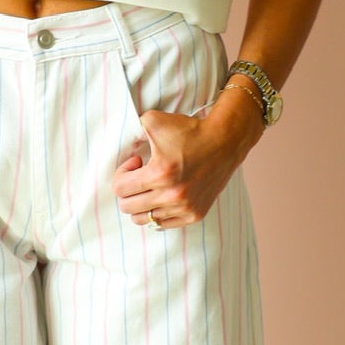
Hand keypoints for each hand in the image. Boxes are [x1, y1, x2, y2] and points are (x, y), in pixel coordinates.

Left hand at [110, 83, 264, 227]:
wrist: (224, 141)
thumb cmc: (188, 130)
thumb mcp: (153, 120)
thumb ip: (131, 131)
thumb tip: (122, 147)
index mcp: (159, 174)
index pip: (120, 189)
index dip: (122, 173)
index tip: (136, 161)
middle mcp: (172, 196)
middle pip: (128, 207)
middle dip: (128, 190)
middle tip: (140, 175)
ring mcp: (184, 208)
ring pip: (144, 220)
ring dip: (141, 204)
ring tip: (150, 187)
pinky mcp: (195, 214)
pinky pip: (163, 224)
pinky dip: (157, 213)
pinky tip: (164, 195)